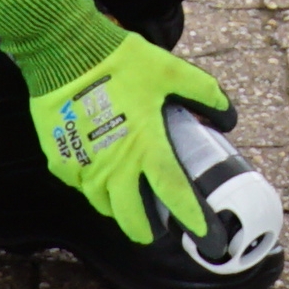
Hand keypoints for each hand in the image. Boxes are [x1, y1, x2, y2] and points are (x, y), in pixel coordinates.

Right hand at [0, 0, 230, 244]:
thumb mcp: (170, 73)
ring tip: (127, 205)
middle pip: (132, 217)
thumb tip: (228, 116)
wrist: (65, 51)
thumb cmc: (119, 62)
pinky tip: (99, 176)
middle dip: (145, 230)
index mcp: (146, 147)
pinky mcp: (60, 160)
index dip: (192, 217)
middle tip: (153, 232)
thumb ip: (203, 94)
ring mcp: (84, 166)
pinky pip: (80, 184)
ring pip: (103, 204)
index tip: (205, 237)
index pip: (174, 193)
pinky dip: (92, 186)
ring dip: (118, 209)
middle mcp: (114, 166)